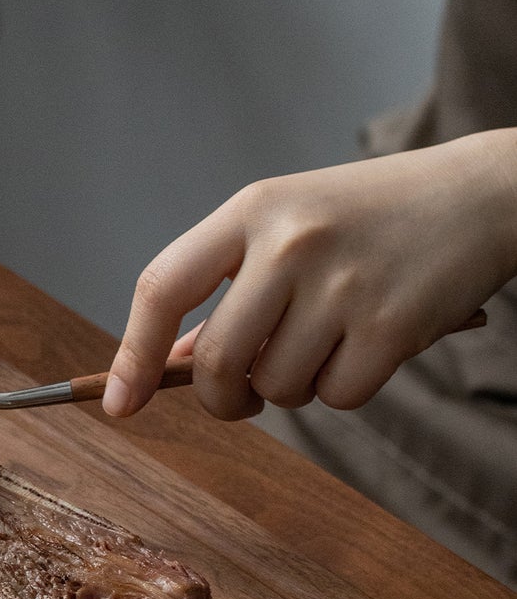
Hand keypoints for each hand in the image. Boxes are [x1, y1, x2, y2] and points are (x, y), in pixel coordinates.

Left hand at [102, 129, 516, 419]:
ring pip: (276, 386)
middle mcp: (290, 242)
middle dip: (220, 398)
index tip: (118, 403)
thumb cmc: (364, 218)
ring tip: (325, 342)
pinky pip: (336, 397)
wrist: (480, 195)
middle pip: (215, 361)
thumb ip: (225, 293)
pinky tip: (368, 345)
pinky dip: (343, 389)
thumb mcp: (283, 228)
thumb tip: (163, 365)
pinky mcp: (393, 324)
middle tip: (240, 396)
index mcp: (250, 210)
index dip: (131, 353)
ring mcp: (342, 283)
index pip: (163, 287)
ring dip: (291, 388)